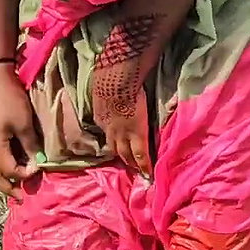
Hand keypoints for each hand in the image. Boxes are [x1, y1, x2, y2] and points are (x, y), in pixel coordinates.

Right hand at [0, 66, 41, 201]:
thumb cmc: (11, 101)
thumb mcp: (24, 124)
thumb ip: (30, 145)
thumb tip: (37, 163)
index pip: (10, 170)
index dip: (25, 173)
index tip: (39, 168)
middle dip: (8, 188)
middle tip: (21, 199)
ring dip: (3, 180)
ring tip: (14, 188)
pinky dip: (3, 168)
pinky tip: (12, 168)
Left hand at [90, 14, 160, 178]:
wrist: (116, 80)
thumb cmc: (109, 74)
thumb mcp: (102, 84)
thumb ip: (107, 87)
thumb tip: (110, 78)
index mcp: (101, 115)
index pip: (107, 132)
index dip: (112, 140)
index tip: (115, 146)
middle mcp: (109, 129)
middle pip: (114, 147)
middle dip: (119, 157)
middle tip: (125, 167)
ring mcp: (122, 134)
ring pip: (126, 154)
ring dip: (131, 163)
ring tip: (137, 173)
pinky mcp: (137, 135)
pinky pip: (141, 155)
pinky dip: (144, 166)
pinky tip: (148, 175)